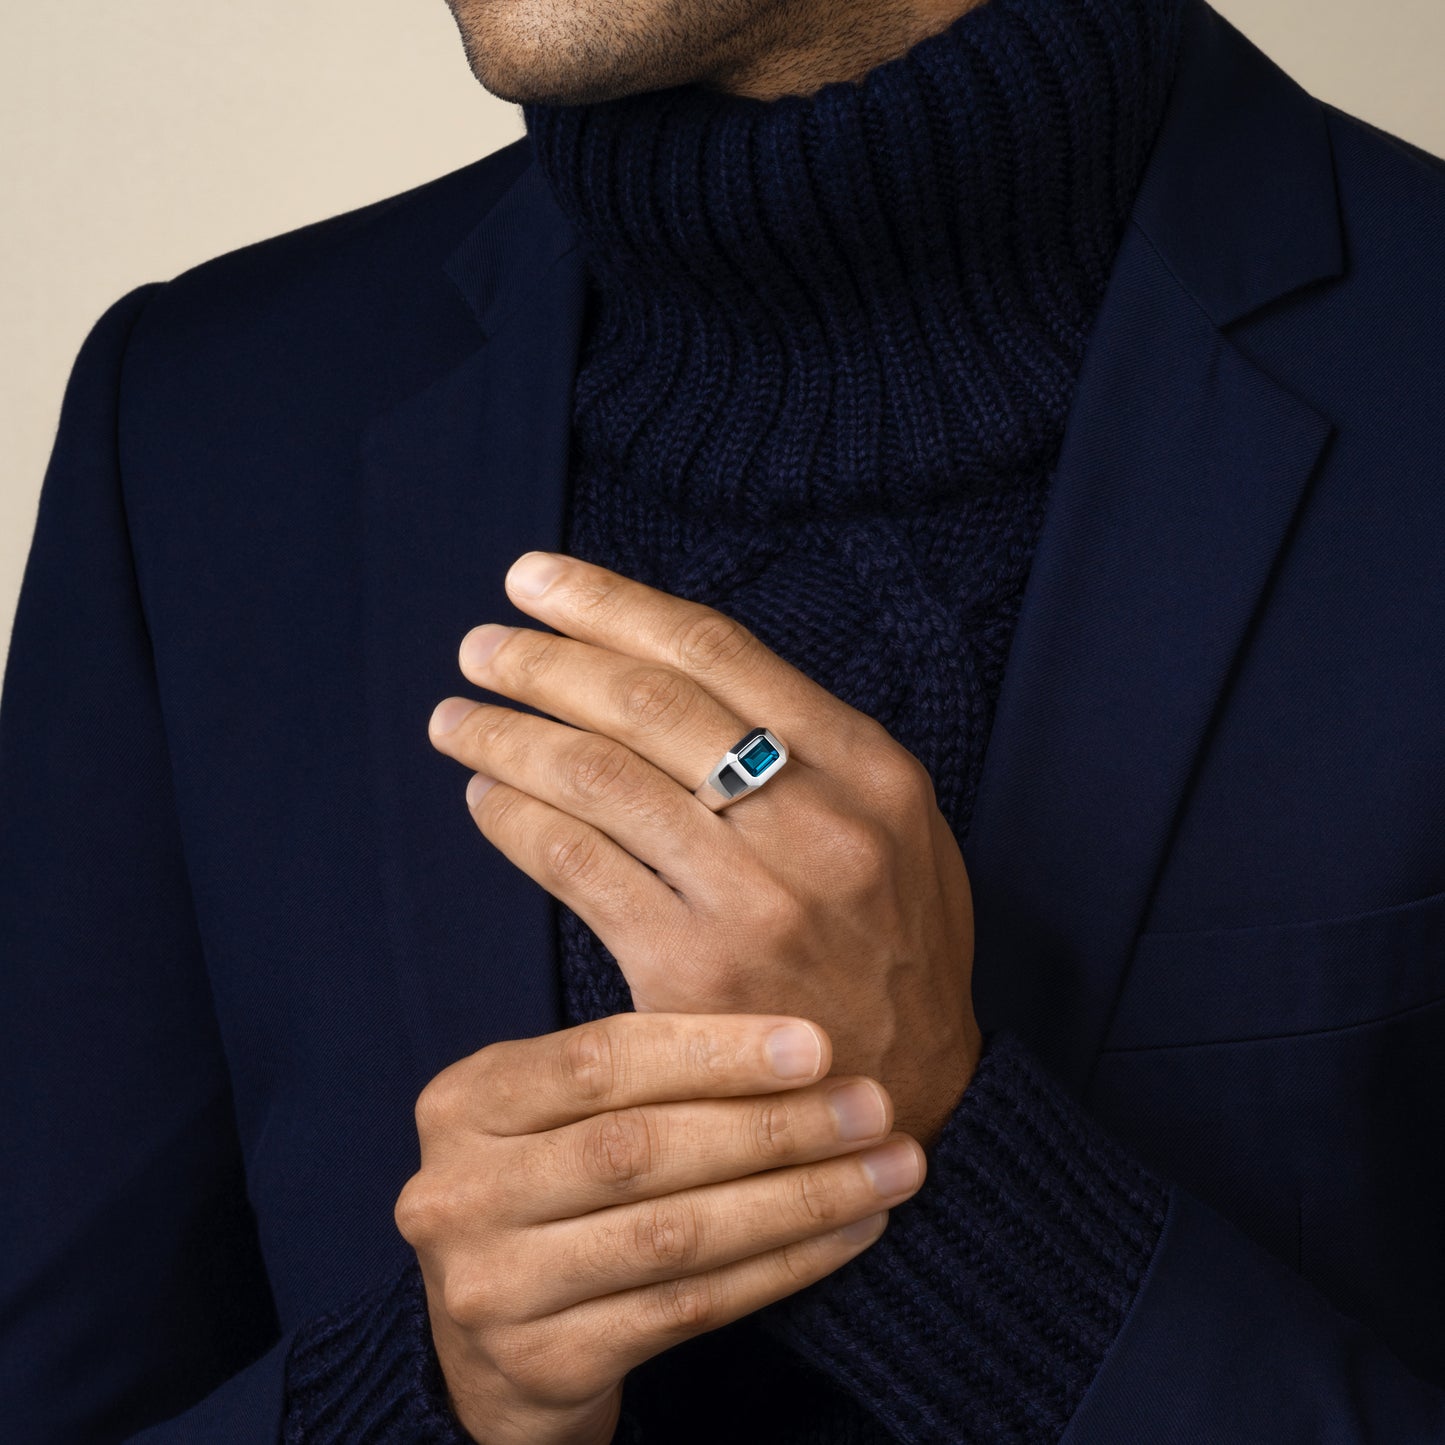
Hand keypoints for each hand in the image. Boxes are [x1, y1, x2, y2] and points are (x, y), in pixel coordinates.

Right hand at [396, 1011, 922, 1444]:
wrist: (491, 1345)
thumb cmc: (553, 1189)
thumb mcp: (559, 1114)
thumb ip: (638, 1071)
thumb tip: (801, 1040)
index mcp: (464, 1102)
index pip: (599, 1060)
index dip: (713, 1050)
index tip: (816, 1045)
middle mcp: (460, 1192)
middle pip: (640, 1148)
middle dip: (773, 1125)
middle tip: (873, 1106)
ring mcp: (492, 1287)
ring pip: (674, 1234)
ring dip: (800, 1199)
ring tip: (888, 1169)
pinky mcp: (542, 1364)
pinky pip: (688, 1307)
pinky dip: (783, 1266)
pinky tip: (849, 1233)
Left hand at [429, 552, 981, 1145]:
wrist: (896, 1097)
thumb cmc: (889, 948)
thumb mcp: (899, 831)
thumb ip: (813, 751)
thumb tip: (675, 672)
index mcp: (870, 769)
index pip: (717, 652)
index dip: (611, 604)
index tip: (537, 580)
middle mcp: (818, 822)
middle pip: (648, 704)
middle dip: (544, 661)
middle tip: (480, 644)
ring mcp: (754, 899)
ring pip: (599, 778)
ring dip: (508, 737)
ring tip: (458, 719)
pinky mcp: (689, 970)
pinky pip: (575, 865)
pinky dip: (515, 820)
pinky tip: (487, 800)